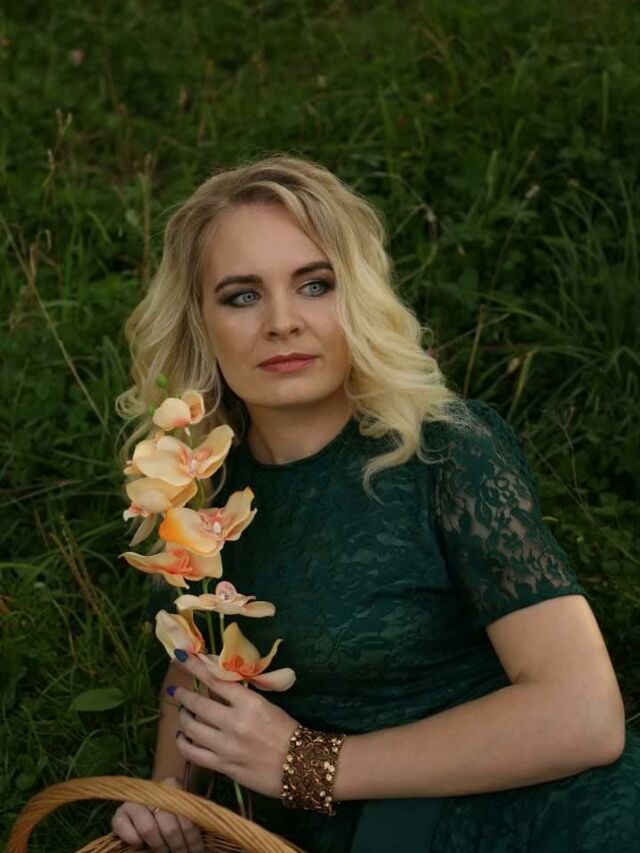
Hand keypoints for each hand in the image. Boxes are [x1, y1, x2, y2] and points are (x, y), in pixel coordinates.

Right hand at [111, 775, 204, 851]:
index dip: (193, 840)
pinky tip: (140, 846)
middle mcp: (153, 790)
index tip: (197, 852)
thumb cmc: (174, 811)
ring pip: (149, 829)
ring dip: (159, 847)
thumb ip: (195, 817)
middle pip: (169, 827)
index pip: (187, 817)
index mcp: (173, 785)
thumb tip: (208, 835)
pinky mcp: (119, 814)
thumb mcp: (188, 809)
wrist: (149, 806)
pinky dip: (133, 839)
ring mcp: (134, 802)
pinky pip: (123, 828)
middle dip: (178, 848)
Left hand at [171, 650, 299, 798]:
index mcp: (249, 703)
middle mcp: (234, 722)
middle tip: (175, 690)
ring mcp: (226, 746)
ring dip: (183, 718)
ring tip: (183, 714)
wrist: (300, 765)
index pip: (216, 680)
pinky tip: (182, 738)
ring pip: (192, 728)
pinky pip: (193, 754)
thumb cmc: (286, 731)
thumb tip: (219, 684)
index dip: (197, 667)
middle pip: (198, 704)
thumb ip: (241, 697)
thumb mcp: (266, 705)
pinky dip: (183, 743)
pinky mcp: (223, 766)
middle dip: (183, 695)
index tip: (183, 657)